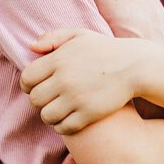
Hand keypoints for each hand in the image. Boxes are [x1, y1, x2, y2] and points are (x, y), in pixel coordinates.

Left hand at [21, 29, 145, 133]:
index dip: (29, 85)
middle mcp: (65, 79)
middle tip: (52, 99)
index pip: (27, 79)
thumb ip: (54, 37)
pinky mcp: (89, 113)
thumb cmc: (105, 50)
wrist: (135, 66)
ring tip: (60, 110)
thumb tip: (31, 48)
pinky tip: (71, 118)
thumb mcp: (80, 36)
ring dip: (51, 115)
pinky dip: (64, 126)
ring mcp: (77, 98)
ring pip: (47, 116)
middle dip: (41, 101)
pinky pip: (64, 127)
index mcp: (59, 59)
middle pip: (35, 99)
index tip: (38, 86)